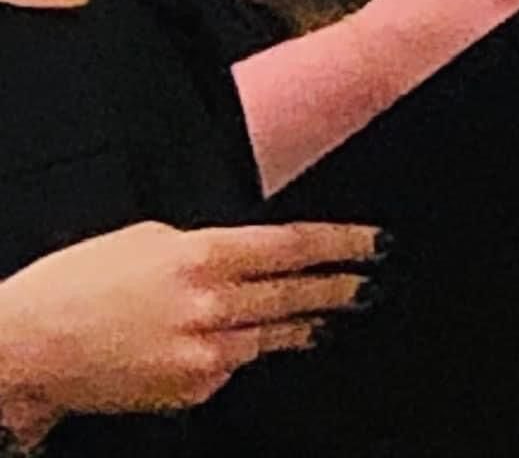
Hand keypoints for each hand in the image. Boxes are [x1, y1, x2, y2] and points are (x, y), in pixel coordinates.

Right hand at [0, 219, 379, 444]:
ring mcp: (203, 355)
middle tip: (372, 283)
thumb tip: (244, 256)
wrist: (30, 347)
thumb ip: (205, 247)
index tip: (374, 242)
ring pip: (273, 335)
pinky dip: (245, 352)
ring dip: (306, 324)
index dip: (341, 244)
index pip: (292, 247)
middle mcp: (211, 306)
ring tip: (333, 316)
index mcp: (203, 256)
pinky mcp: (190, 390)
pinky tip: (252, 343)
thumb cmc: (80, 282)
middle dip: (340, 288)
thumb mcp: (150, 238)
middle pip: (295, 294)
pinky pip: (233, 367)